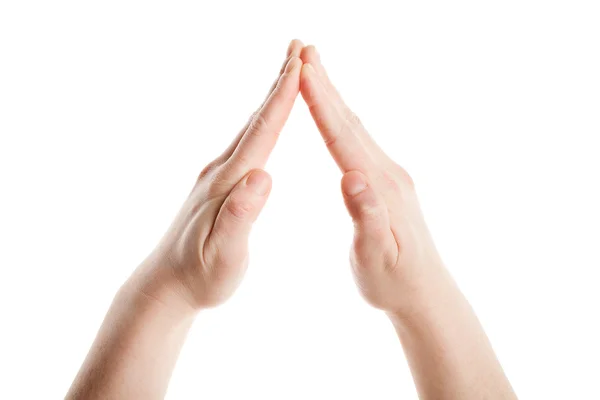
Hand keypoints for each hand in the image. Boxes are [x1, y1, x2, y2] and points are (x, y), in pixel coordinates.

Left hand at [128, 40, 303, 311]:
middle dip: (279, 82)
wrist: (168, 284)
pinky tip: (267, 119)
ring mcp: (218, 175)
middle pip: (256, 119)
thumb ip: (241, 216)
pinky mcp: (219, 184)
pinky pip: (248, 142)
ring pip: (251, 127)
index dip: (282, 97)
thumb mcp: (224, 253)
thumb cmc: (201, 275)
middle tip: (297, 47)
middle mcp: (221, 170)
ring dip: (272, 97)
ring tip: (288, 73)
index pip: (262, 133)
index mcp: (229, 182)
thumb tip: (263, 176)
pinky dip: (264, 120)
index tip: (300, 64)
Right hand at [299, 46, 445, 315]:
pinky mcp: (387, 183)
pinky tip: (335, 115)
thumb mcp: (376, 256)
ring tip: (316, 71)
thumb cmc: (393, 282)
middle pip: (349, 123)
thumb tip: (352, 178)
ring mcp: (389, 176)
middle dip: (325, 85)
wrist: (424, 292)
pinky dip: (341, 120)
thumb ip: (367, 217)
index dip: (321, 104)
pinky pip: (359, 142)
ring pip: (355, 128)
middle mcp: (387, 174)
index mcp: (379, 188)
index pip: (343, 139)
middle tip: (306, 50)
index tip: (304, 71)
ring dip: (333, 97)